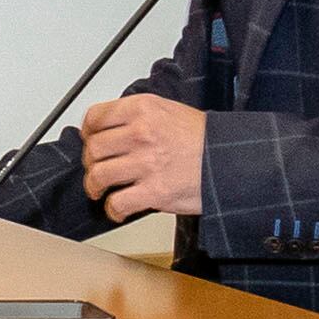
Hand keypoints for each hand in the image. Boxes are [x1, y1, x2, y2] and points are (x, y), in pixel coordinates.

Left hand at [77, 91, 205, 223]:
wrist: (230, 159)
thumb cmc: (205, 138)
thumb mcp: (169, 110)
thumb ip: (139, 116)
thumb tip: (112, 128)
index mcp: (144, 109)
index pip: (96, 117)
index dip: (88, 132)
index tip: (89, 139)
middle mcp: (141, 134)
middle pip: (93, 149)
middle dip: (89, 161)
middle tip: (95, 167)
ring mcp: (146, 163)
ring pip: (98, 175)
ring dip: (94, 186)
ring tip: (99, 190)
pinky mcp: (154, 191)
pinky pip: (117, 203)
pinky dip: (112, 209)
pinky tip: (118, 208)